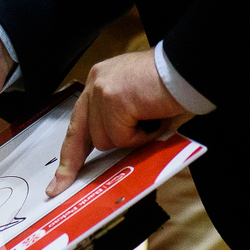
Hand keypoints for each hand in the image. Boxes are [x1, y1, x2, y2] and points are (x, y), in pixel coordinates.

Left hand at [46, 50, 187, 195]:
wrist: (190, 66)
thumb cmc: (174, 87)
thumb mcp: (139, 104)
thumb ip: (122, 122)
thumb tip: (114, 154)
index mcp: (101, 82)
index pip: (77, 123)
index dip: (70, 155)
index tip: (59, 181)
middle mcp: (96, 83)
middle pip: (85, 135)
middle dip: (83, 160)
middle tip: (71, 182)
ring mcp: (103, 91)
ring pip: (106, 140)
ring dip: (133, 139)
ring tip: (152, 121)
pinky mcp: (114, 100)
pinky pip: (122, 137)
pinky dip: (142, 136)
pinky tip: (154, 118)